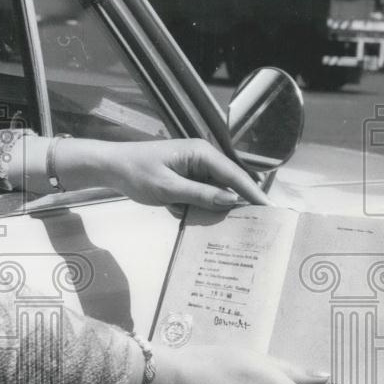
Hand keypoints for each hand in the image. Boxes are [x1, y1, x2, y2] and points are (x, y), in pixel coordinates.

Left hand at [64, 138, 270, 210]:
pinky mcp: (186, 179)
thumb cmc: (137, 173)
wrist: (111, 167)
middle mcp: (203, 158)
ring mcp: (194, 169)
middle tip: (256, 228)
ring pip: (215, 193)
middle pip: (229, 184)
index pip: (235, 175)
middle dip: (238, 204)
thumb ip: (201, 195)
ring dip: (216, 209)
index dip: (253, 194)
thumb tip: (233, 201)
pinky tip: (195, 220)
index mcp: (202, 153)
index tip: (271, 211)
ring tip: (233, 231)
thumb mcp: (168, 188)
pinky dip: (198, 208)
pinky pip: (201, 196)